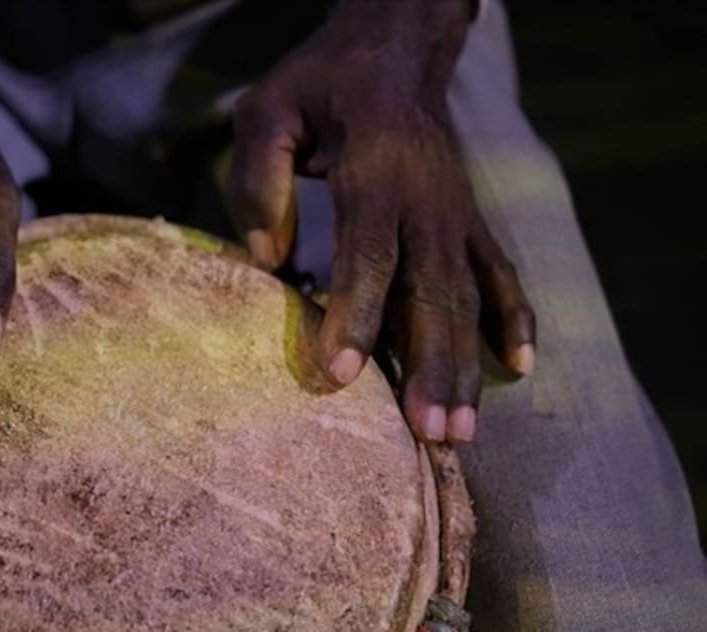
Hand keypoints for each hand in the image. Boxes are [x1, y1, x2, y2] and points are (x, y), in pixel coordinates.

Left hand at [226, 0, 534, 443]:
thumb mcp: (270, 109)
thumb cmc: (320, 84)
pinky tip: (519, 367)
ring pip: (468, 297)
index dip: (357, 315)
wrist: (396, 48)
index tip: (340, 375)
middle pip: (433, 293)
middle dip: (431, 367)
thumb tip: (268, 258)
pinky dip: (515, 319)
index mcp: (377, 171)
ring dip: (466, 366)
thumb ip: (260, 177)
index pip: (368, 254)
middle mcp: (428, 199)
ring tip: (459, 433)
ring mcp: (458, 213)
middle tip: (428, 433)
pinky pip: (502, 274)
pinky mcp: (470, 220)